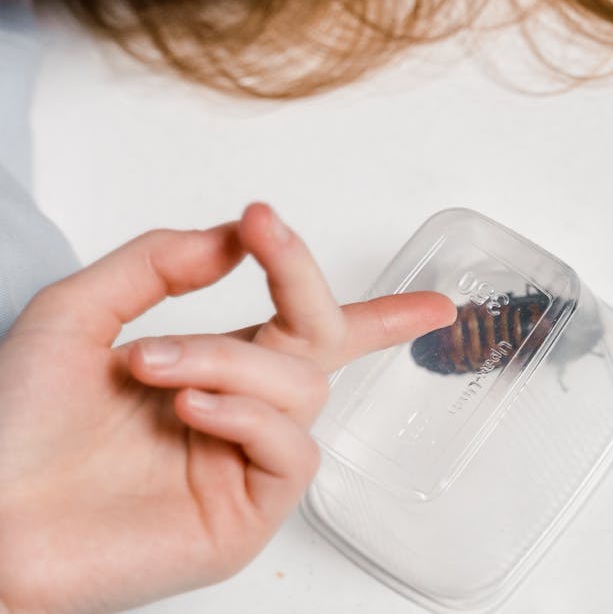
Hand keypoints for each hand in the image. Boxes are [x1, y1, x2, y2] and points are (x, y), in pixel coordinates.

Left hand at [0, 203, 454, 613]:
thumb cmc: (13, 420)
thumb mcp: (79, 309)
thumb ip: (161, 262)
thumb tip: (234, 237)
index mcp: (209, 368)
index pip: (309, 334)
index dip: (379, 319)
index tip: (432, 303)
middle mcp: (237, 414)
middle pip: (322, 340)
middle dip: (301, 278)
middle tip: (265, 232)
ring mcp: (243, 467)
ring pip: (299, 388)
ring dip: (228, 358)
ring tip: (150, 366)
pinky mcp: (242, 520)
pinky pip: (290, 451)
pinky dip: (245, 413)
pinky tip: (188, 408)